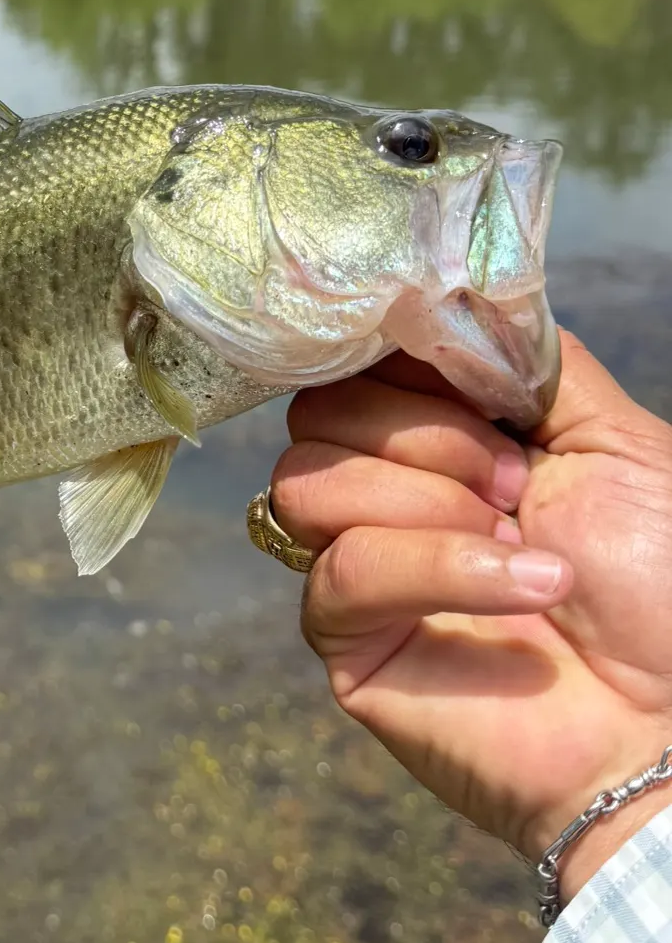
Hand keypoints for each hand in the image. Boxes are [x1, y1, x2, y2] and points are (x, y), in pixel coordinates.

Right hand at [269, 331, 671, 904]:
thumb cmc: (663, 585)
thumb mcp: (613, 438)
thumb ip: (530, 363)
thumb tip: (448, 302)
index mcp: (439, 442)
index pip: (358, 367)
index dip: (402, 360)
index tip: (480, 389)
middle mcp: (386, 497)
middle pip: (316, 416)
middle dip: (425, 436)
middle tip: (519, 486)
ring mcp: (359, 569)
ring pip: (306, 483)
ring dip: (429, 502)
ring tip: (523, 543)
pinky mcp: (346, 640)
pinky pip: (343, 568)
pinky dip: (439, 566)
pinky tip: (524, 589)